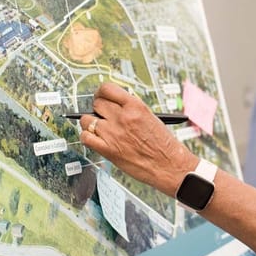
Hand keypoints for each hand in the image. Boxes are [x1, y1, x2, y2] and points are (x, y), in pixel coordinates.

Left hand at [79, 83, 197, 195]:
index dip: (101, 92)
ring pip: (87, 120)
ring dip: (91, 123)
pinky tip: (94, 139)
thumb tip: (113, 106)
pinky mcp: (108, 150)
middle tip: (101, 114)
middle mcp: (123, 117)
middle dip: (97, 108)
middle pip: (96, 103)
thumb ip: (131, 109)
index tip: (101, 96)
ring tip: (99, 129)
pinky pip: (86, 138)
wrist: (169, 166)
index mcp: (135, 106)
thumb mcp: (150, 117)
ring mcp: (113, 134)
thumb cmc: (164, 145)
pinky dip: (87, 137)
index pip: (107, 89)